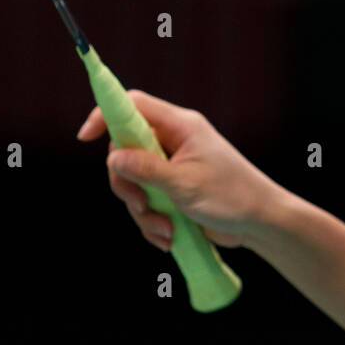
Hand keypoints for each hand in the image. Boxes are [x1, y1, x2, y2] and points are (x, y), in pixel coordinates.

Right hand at [76, 90, 282, 252]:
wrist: (260, 222)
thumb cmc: (231, 196)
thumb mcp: (184, 184)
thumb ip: (146, 169)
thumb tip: (112, 156)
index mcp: (180, 126)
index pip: (134, 105)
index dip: (105, 115)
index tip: (84, 137)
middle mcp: (174, 141)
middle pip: (124, 150)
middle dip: (126, 184)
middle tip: (141, 205)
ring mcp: (172, 166)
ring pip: (133, 182)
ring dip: (143, 212)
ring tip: (166, 231)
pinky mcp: (172, 190)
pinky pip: (146, 202)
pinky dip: (152, 223)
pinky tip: (169, 238)